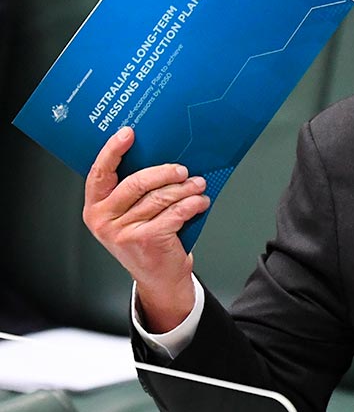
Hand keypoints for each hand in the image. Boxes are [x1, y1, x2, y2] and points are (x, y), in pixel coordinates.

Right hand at [83, 127, 209, 332]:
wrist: (159, 278)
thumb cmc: (148, 240)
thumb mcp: (131, 215)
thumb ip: (135, 192)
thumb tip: (161, 156)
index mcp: (95, 208)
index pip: (100, 173)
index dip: (113, 150)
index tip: (129, 133)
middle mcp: (103, 219)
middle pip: (136, 182)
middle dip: (165, 172)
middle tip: (183, 170)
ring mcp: (122, 231)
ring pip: (160, 198)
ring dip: (185, 188)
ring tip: (198, 185)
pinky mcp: (145, 240)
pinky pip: (175, 213)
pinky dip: (192, 204)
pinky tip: (200, 201)